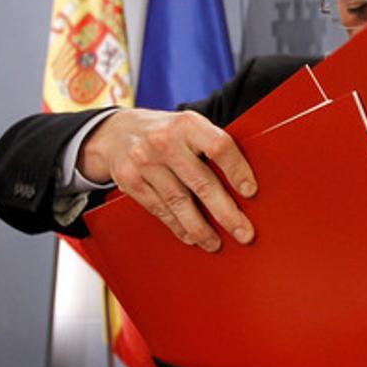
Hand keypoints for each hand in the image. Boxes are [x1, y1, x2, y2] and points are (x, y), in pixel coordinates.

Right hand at [79, 108, 256, 251]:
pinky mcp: (130, 181)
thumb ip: (211, 146)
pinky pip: (160, 210)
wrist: (115, 133)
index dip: (237, 170)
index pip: (219, 146)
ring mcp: (144, 162)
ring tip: (216, 243)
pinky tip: (191, 236)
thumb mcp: (188, 127)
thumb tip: (245, 184)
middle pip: (201, 182)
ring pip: (179, 202)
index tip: (251, 191)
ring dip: (201, 228)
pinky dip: (178, 227)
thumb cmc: (164, 133)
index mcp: (187, 124)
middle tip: (244, 233)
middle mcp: (164, 141)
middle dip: (226, 213)